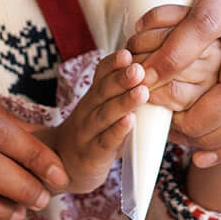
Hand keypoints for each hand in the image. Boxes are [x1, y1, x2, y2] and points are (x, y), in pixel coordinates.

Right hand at [49, 51, 148, 194]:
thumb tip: (155, 69)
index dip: (113, 64)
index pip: (100, 75)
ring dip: (123, 102)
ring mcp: (86, 133)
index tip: (128, 52)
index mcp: (93, 96)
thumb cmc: (95, 133)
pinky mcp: (91, 155)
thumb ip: (122, 92)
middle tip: (139, 68)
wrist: (64, 167)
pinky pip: (105, 142)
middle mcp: (87, 111)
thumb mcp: (103, 109)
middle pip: (102, 92)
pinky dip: (117, 131)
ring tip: (142, 92)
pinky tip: (130, 121)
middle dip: (120, 78)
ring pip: (104, 115)